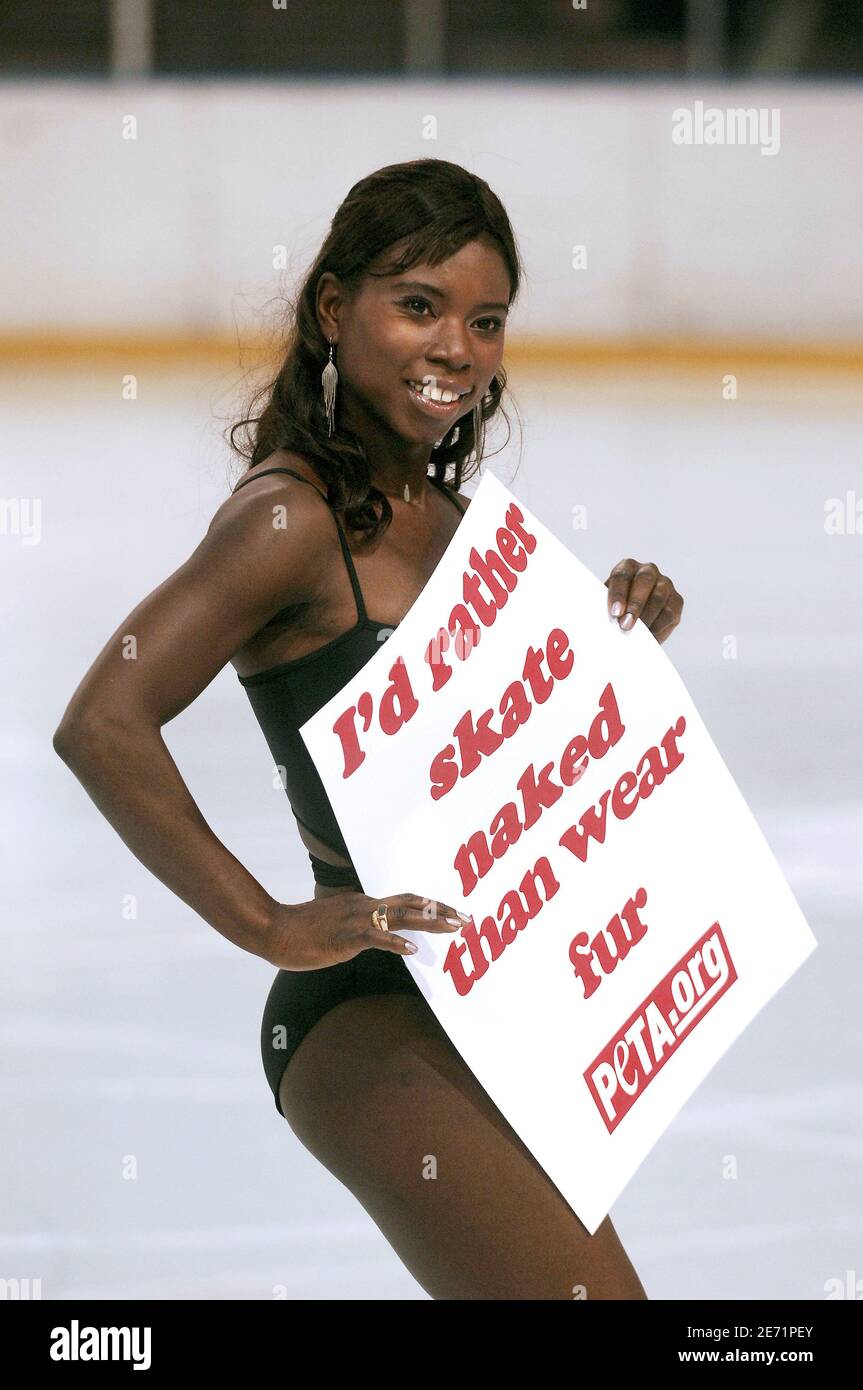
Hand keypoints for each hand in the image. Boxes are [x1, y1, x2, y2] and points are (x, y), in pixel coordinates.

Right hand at [264, 893, 471, 970]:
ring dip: (429, 922)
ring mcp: (356, 920)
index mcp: (363, 903)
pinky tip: (411, 950)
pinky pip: (375, 938)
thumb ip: (356, 927)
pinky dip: (395, 943)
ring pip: (400, 916)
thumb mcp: (335, 924)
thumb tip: (372, 936)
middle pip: (410, 904)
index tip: (453, 910)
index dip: (430, 904)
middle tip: (466, 917)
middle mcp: (364, 906)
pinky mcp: (346, 936)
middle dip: (441, 910)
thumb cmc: (302, 931)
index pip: (404, 900)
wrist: (276, 929)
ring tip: (453, 927)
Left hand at [604, 558, 683, 644]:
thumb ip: (602, 608)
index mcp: (627, 567)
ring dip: (647, 616)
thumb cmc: (615, 612)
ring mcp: (665, 584)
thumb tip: (599, 620)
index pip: (622, 575)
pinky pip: (670, 612)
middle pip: (644, 581)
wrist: (632, 623)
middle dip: (635, 604)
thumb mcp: (605, 606)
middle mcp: (648, 571)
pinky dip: (658, 625)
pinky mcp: (676, 601)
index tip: (614, 613)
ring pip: (659, 597)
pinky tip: (649, 634)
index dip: (618, 594)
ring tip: (637, 633)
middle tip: (625, 625)